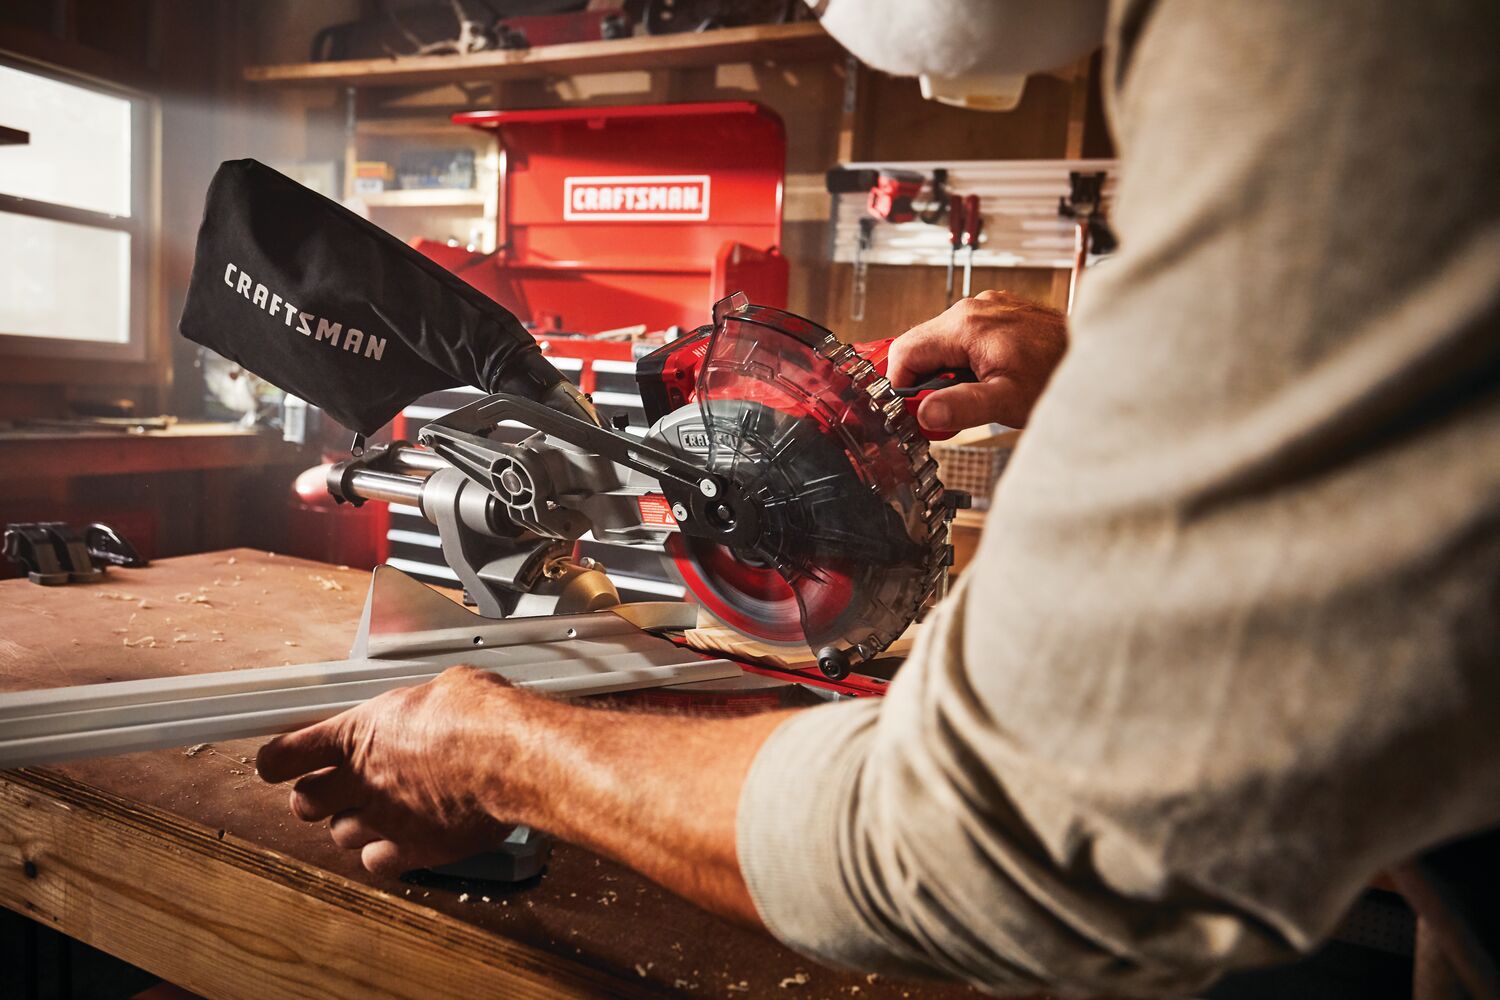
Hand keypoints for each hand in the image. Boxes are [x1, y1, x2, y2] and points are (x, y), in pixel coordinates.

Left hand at [257, 666, 520, 877]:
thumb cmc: (481, 716)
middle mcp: (362, 780)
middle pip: (305, 802)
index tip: (278, 762)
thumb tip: (431, 703)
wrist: (511, 758)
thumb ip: (418, 707)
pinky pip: (377, 861)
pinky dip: (384, 852)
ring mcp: (385, 819)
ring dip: (353, 823)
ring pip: (341, 834)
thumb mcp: (443, 688)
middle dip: (315, 795)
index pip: (287, 756)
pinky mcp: (414, 849)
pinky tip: (402, 836)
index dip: (277, 762)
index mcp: (359, 734)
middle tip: (333, 786)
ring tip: (378, 808)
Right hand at [887, 290, 1067, 430]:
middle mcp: (973, 308)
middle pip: (921, 346)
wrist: (1097, 358)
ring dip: (947, 372)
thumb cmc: (1057, 375)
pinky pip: (963, 336)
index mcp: (965, 325)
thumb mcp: (1006, 400)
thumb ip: (961, 406)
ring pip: (942, 342)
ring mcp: (986, 307)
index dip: (902, 385)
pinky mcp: (998, 313)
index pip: (904, 352)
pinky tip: (986, 377)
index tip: (913, 409)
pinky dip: (964, 360)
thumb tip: (925, 413)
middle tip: (945, 408)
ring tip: (973, 393)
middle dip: (926, 381)